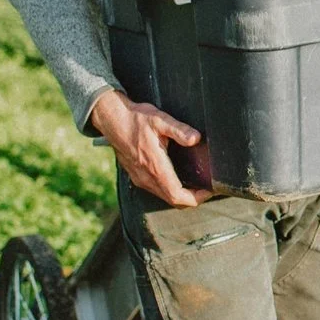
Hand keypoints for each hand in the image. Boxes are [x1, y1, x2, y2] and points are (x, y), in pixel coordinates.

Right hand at [90, 90, 211, 207]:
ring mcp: (140, 178)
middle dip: (191, 199)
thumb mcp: (160, 120)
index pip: (176, 194)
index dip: (194, 198)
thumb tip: (195, 138)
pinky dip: (169, 191)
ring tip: (196, 187)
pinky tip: (178, 180)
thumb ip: (179, 130)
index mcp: (155, 166)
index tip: (208, 192)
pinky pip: (156, 190)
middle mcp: (146, 177)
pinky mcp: (136, 176)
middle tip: (206, 191)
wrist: (112, 120)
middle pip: (172, 200)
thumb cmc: (135, 119)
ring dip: (180, 196)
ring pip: (163, 197)